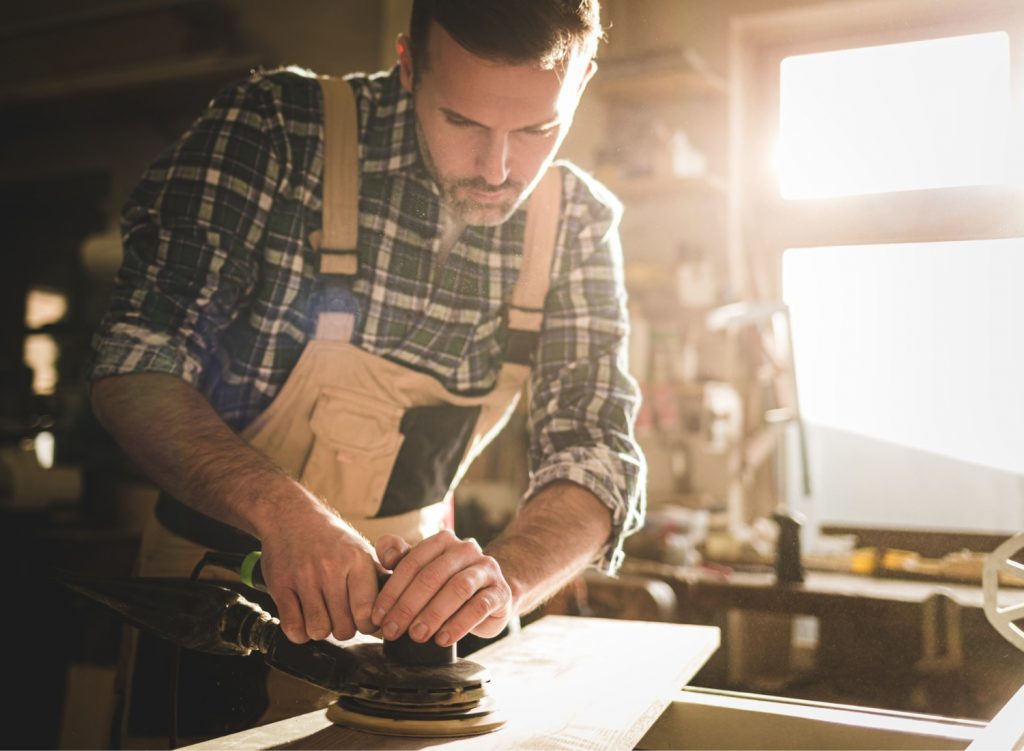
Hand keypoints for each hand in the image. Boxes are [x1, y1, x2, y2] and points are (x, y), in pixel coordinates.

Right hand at [258, 501, 382, 643]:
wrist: (290, 516)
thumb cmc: (331, 539)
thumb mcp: (361, 549)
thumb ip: (380, 576)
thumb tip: (398, 602)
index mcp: (357, 559)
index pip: (367, 612)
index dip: (367, 625)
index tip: (362, 621)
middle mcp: (331, 567)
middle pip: (343, 627)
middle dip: (343, 629)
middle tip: (340, 617)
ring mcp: (304, 577)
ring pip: (318, 630)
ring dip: (320, 630)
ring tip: (322, 615)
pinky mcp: (280, 585)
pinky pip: (293, 627)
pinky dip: (299, 632)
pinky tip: (303, 618)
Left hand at [370, 529, 513, 646]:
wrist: (491, 595)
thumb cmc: (448, 584)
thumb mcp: (422, 569)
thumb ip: (400, 557)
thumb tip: (384, 554)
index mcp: (443, 541)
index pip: (413, 562)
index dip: (392, 590)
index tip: (377, 616)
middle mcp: (467, 549)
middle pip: (433, 575)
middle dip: (408, 606)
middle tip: (392, 630)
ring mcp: (486, 569)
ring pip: (458, 589)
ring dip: (433, 614)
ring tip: (417, 636)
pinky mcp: (500, 592)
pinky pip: (480, 607)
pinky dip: (459, 624)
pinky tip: (443, 639)